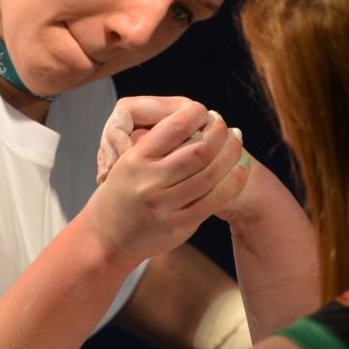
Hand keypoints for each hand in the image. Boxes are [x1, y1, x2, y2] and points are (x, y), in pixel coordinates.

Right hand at [82, 96, 248, 263]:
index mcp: (136, 159)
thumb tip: (195, 120)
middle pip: (199, 151)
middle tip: (225, 125)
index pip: (174, 127)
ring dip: (231, 154)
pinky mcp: (179, 225)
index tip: (205, 111)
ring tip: (236, 141)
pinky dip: (233, 180)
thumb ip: (157, 144)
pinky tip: (241, 166)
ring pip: (210, 175)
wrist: (106, 236)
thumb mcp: (128, 162)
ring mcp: (165, 206)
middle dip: (218, 133)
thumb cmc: (122, 192)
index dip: (196, 114)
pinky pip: (214, 200)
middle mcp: (150, 182)